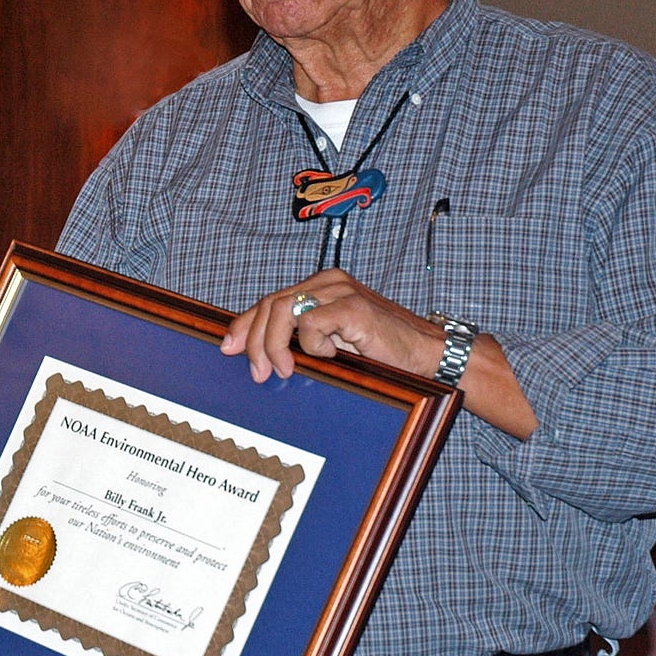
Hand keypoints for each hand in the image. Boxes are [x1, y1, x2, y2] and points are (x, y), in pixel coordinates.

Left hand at [220, 269, 445, 383]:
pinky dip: (314, 345)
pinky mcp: (353, 306)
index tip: (228, 348)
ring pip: (283, 310)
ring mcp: (340, 291)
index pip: (270, 300)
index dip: (245, 324)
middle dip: (254, 341)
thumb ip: (302, 339)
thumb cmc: (383, 352)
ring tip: (281, 370)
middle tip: (257, 372)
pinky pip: (312, 323)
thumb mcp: (334, 343)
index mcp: (321, 287)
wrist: (427, 354)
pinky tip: (332, 355)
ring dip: (274, 345)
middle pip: (271, 304)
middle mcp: (328, 282)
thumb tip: (261, 355)